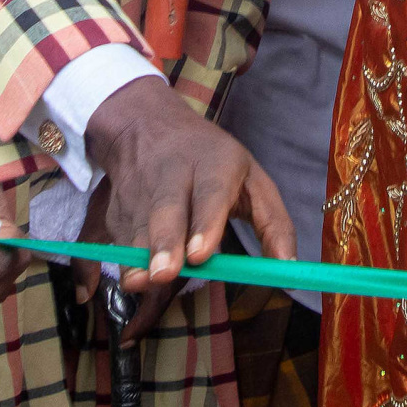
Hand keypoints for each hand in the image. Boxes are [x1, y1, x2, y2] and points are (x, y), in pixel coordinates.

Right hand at [84, 75, 293, 342]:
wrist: (146, 124)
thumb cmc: (212, 161)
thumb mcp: (252, 178)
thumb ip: (274, 223)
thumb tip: (289, 268)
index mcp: (214, 163)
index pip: (210, 193)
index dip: (205, 223)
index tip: (201, 255)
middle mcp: (173, 174)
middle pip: (167, 210)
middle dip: (166, 242)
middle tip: (165, 273)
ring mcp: (140, 191)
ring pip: (138, 226)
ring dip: (138, 257)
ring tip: (140, 282)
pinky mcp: (118, 209)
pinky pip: (119, 237)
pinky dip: (124, 259)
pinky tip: (132, 278)